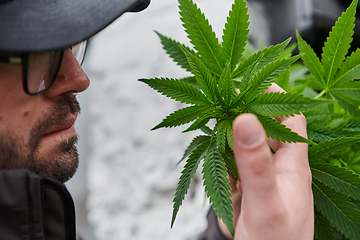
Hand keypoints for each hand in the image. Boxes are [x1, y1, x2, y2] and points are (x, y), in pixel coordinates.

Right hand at [218, 84, 313, 239]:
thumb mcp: (266, 201)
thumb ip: (255, 163)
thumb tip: (245, 119)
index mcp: (292, 164)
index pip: (290, 117)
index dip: (274, 95)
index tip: (248, 79)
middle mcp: (276, 166)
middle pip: (262, 127)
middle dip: (242, 109)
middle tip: (219, 95)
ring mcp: (258, 177)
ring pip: (242, 145)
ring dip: (226, 131)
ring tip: (209, 115)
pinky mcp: (243, 189)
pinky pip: (230, 164)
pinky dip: (218, 154)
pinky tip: (207, 149)